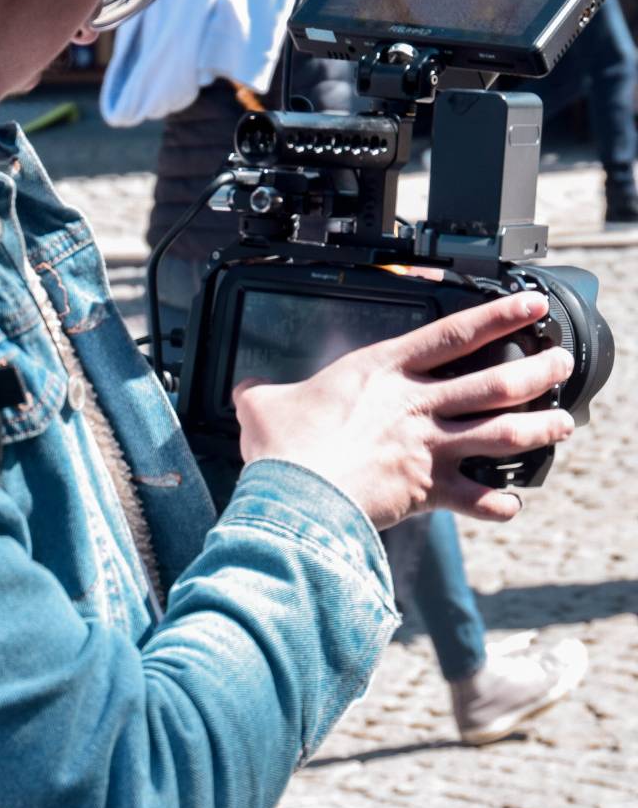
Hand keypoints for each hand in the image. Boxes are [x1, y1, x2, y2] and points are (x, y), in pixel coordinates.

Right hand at [232, 291, 574, 529]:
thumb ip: (262, 392)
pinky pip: (479, 499)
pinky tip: (513, 502)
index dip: (498, 316)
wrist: (297, 499)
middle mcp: (416, 405)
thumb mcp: (263, 406)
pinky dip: (501, 503)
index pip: (453, 333)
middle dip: (539, 371)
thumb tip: (244, 389)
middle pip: (496, 381)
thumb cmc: (285, 450)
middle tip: (560, 363)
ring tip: (563, 424)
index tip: (531, 304)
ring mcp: (428, 448)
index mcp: (383, 373)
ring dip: (540, 428)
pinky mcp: (429, 491)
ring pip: (503, 432)